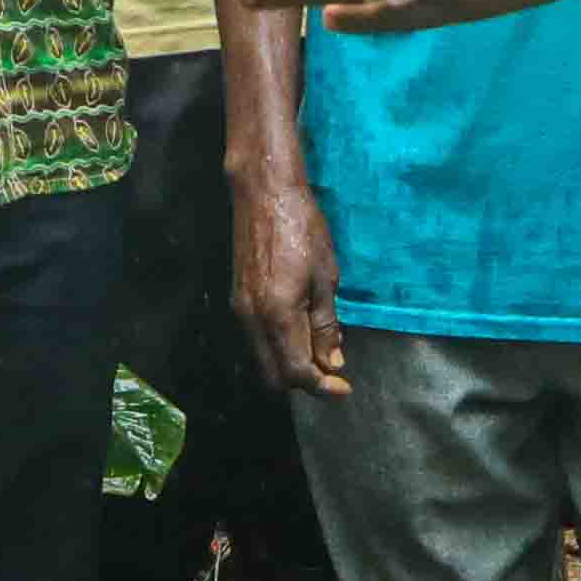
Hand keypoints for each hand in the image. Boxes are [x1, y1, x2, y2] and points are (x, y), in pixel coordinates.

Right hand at [231, 163, 349, 399]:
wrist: (264, 193)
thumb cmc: (302, 229)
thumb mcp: (326, 278)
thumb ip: (326, 325)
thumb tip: (333, 362)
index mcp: (277, 315)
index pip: (297, 372)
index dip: (322, 387)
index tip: (344, 387)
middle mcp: (252, 320)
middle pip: (274, 377)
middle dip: (304, 382)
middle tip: (332, 371)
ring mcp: (240, 311)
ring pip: (263, 361)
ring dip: (290, 366)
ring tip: (320, 350)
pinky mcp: (237, 301)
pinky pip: (256, 342)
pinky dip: (278, 349)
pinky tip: (300, 333)